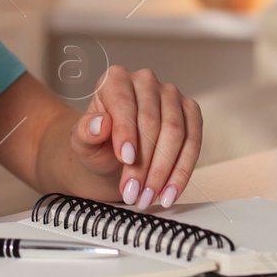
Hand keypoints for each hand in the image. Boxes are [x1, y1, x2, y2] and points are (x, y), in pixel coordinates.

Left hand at [69, 66, 201, 208]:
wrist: (115, 153)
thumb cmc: (98, 143)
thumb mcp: (82, 142)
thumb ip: (84, 132)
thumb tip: (99, 124)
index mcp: (115, 79)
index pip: (124, 104)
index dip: (126, 133)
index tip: (126, 160)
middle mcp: (145, 80)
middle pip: (152, 122)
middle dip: (144, 163)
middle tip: (133, 192)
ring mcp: (171, 94)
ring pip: (176, 133)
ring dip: (163, 172)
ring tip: (148, 197)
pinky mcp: (190, 111)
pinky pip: (193, 142)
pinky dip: (182, 172)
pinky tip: (169, 192)